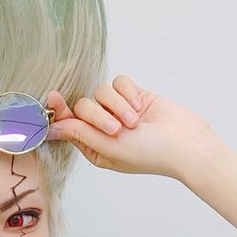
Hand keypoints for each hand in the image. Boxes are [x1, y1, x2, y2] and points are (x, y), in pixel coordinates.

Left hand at [46, 74, 213, 180]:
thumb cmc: (149, 154)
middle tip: (116, 129)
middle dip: (97, 115)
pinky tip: (141, 107)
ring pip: (101, 92)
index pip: (68, 125)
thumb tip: (51, 128)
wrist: (185, 143)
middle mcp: (104, 128)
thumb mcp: (108, 148)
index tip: (52, 97)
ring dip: (117, 105)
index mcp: (94, 146)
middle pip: (83, 106)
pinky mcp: (134, 95)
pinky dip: (128, 93)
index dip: (58, 112)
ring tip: (134, 121)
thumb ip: (79, 133)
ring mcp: (119, 110)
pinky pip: (119, 82)